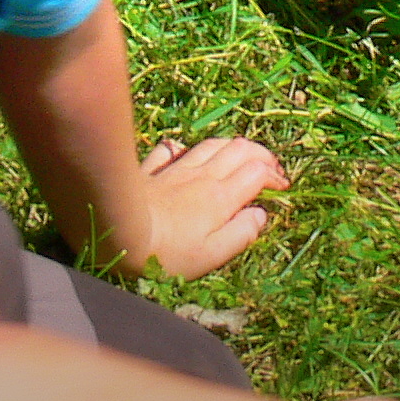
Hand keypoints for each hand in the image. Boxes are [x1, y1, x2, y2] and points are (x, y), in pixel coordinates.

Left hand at [125, 136, 287, 279]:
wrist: (118, 231)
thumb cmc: (166, 254)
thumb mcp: (211, 255)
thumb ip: (240, 234)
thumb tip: (260, 215)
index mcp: (221, 198)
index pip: (257, 172)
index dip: (274, 176)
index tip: (282, 187)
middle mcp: (203, 176)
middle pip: (239, 149)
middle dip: (260, 154)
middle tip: (270, 167)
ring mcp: (176, 169)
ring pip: (212, 144)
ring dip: (231, 145)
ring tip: (240, 154)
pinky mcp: (152, 170)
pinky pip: (172, 149)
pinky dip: (186, 148)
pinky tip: (186, 152)